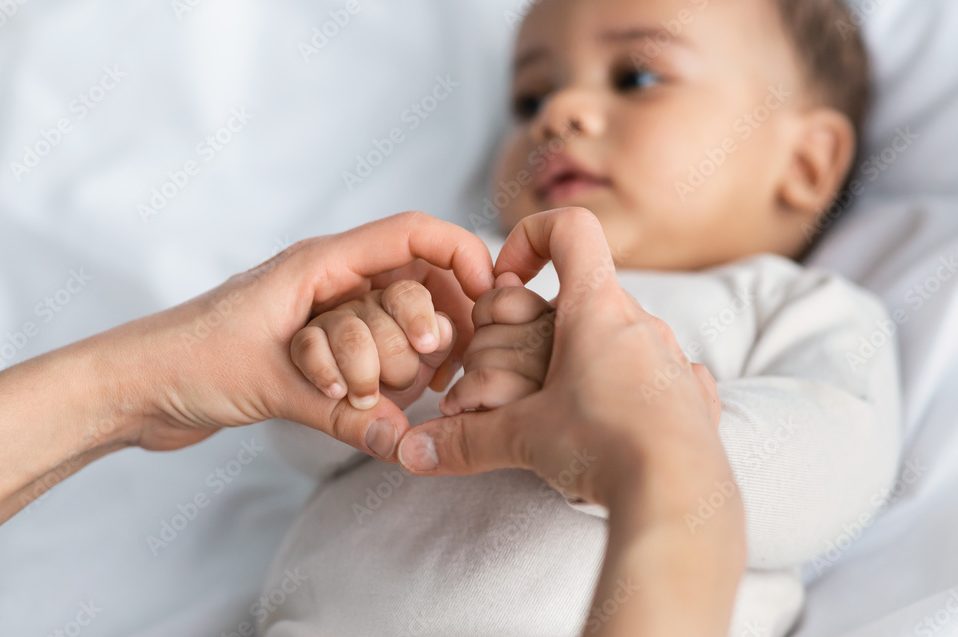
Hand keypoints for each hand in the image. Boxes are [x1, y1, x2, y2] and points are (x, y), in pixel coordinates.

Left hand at [120, 212, 491, 457]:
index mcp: (322, 264)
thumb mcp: (271, 383)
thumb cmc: (188, 360)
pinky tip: (382, 407)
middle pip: (417, 282)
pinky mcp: (319, 349)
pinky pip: (374, 354)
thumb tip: (404, 441)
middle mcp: (331, 284)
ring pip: (398, 322)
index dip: (462, 254)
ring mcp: (327, 317)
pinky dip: (385, 378)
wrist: (135, 385)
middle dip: (436, 322)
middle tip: (443, 364)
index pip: (412, 234)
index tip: (490, 296)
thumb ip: (343, 413)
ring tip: (400, 391)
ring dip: (405, 357)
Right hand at [399, 208, 723, 507]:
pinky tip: (613, 429)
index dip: (531, 238)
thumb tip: (413, 450)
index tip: (507, 282)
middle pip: (580, 297)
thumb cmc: (605, 447)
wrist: (680, 497)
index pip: (570, 230)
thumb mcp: (522, 439)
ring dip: (580, 361)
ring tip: (561, 412)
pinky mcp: (691, 395)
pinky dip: (624, 391)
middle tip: (514, 376)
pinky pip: (652, 375)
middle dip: (537, 329)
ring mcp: (671, 357)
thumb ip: (463, 439)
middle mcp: (639, 322)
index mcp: (596, 309)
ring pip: (617, 337)